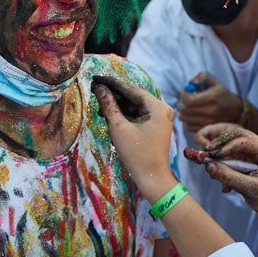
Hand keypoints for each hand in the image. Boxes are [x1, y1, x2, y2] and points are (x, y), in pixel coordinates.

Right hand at [92, 76, 176, 196]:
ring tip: (100, 106)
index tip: (97, 78)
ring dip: (118, 106)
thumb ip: (109, 106)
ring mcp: (159, 118)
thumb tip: (99, 89)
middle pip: (134, 96)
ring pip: (134, 106)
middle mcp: (161, 109)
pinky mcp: (155, 126)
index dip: (112, 84)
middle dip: (114, 95)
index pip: (131, 90)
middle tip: (96, 90)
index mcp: (157, 107)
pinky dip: (125, 115)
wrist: (152, 178)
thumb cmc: (137, 154)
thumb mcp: (119, 128)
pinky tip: (110, 115)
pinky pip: (138, 114)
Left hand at [177, 73, 243, 132]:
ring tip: (188, 107)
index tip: (184, 92)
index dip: (183, 95)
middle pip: (185, 110)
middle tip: (184, 100)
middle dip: (181, 103)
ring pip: (184, 119)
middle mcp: (210, 111)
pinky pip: (188, 127)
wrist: (236, 111)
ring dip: (182, 112)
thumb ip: (203, 77)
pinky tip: (191, 115)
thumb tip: (191, 82)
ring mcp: (208, 122)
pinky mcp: (206, 129)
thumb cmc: (223, 95)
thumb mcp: (215, 82)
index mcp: (212, 98)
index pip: (189, 100)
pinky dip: (186, 121)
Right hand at [199, 125, 257, 225]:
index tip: (212, 155)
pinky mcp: (252, 164)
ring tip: (213, 174)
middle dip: (221, 148)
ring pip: (234, 151)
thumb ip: (229, 177)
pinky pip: (235, 161)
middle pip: (237, 139)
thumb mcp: (251, 189)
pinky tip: (225, 185)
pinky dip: (227, 170)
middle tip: (206, 156)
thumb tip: (209, 166)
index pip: (244, 139)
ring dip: (222, 162)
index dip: (226, 146)